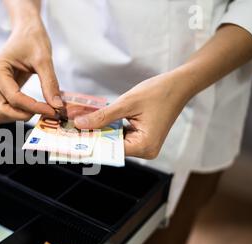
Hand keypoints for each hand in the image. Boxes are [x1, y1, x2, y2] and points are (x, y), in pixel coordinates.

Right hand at [0, 20, 62, 123]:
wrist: (26, 31)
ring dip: (18, 116)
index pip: (13, 98)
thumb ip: (50, 83)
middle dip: (23, 114)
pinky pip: (2, 111)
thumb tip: (57, 107)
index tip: (53, 110)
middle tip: (45, 110)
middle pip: (1, 110)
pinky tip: (31, 106)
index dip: (34, 107)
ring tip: (38, 107)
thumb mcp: (44, 59)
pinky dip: (16, 113)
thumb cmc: (32, 39)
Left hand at [74, 71, 190, 158]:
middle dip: (94, 137)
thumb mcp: (126, 103)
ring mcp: (144, 146)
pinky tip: (96, 122)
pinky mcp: (142, 139)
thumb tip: (80, 125)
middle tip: (72, 131)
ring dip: (100, 132)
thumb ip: (102, 117)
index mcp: (144, 146)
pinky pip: (121, 137)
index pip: (111, 149)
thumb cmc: (158, 92)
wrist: (179, 85)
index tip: (73, 140)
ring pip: (115, 142)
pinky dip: (110, 129)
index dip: (91, 143)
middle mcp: (145, 151)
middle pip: (112, 147)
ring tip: (81, 125)